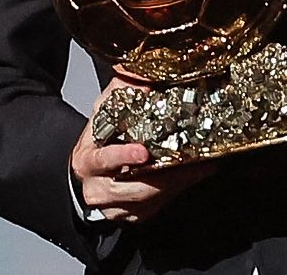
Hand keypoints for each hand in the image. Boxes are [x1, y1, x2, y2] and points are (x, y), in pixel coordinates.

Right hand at [69, 76, 215, 222]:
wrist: (87, 175)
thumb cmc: (97, 142)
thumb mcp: (102, 113)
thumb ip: (120, 91)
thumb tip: (139, 70)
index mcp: (88, 160)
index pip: (103, 160)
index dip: (122, 157)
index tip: (143, 152)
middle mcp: (98, 187)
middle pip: (134, 187)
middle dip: (164, 176)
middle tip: (189, 162)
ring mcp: (115, 206)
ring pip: (149, 200)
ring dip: (177, 184)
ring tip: (200, 167)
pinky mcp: (130, 215)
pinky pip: (156, 207)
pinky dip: (177, 191)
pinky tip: (194, 175)